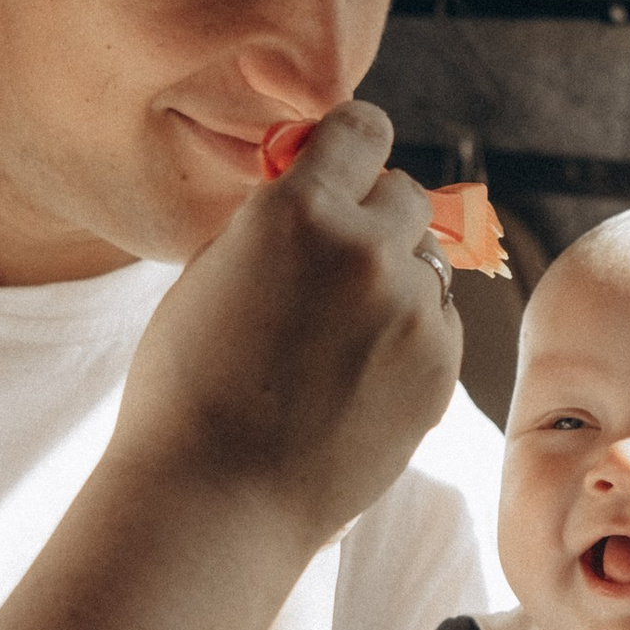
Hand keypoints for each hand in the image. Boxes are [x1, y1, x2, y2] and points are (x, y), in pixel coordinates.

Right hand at [112, 100, 457, 551]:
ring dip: (393, 283)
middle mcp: (366, 247)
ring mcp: (412, 309)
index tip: (344, 169)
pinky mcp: (440, 365)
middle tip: (331, 270)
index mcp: (297, 209)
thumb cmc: (189, 388)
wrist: (217, 500)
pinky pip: (438, 322)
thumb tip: (317, 187)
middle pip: (403, 195)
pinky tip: (355, 379)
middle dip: (373, 220)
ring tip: (334, 341)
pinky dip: (409, 338)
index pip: (362, 130)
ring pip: (425, 263)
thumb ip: (274, 220)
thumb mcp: (210, 272)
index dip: (351, 148)